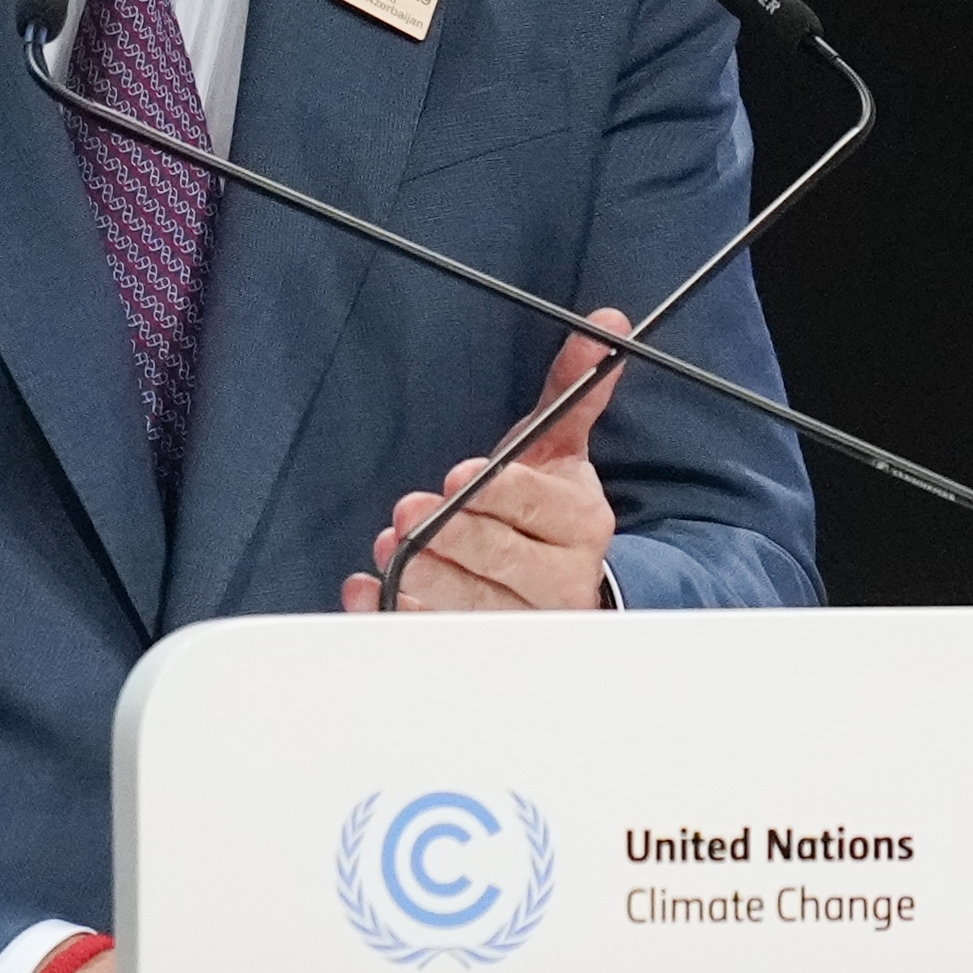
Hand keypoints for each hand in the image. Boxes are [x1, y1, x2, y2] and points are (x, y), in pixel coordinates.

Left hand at [341, 309, 626, 612]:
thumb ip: (574, 390)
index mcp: (582, 522)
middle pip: (505, 560)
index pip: (539, 505)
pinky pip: (439, 638)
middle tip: (409, 515)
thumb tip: (606, 326)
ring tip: (386, 550)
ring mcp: (523, 619)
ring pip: (474, 606)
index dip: (500, 492)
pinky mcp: (485, 645)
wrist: (558, 579)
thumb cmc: (545, 507)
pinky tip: (367, 591)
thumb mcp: (557, 446)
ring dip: (425, 579)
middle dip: (453, 536)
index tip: (460, 475)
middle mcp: (562, 578)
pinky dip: (399, 616)